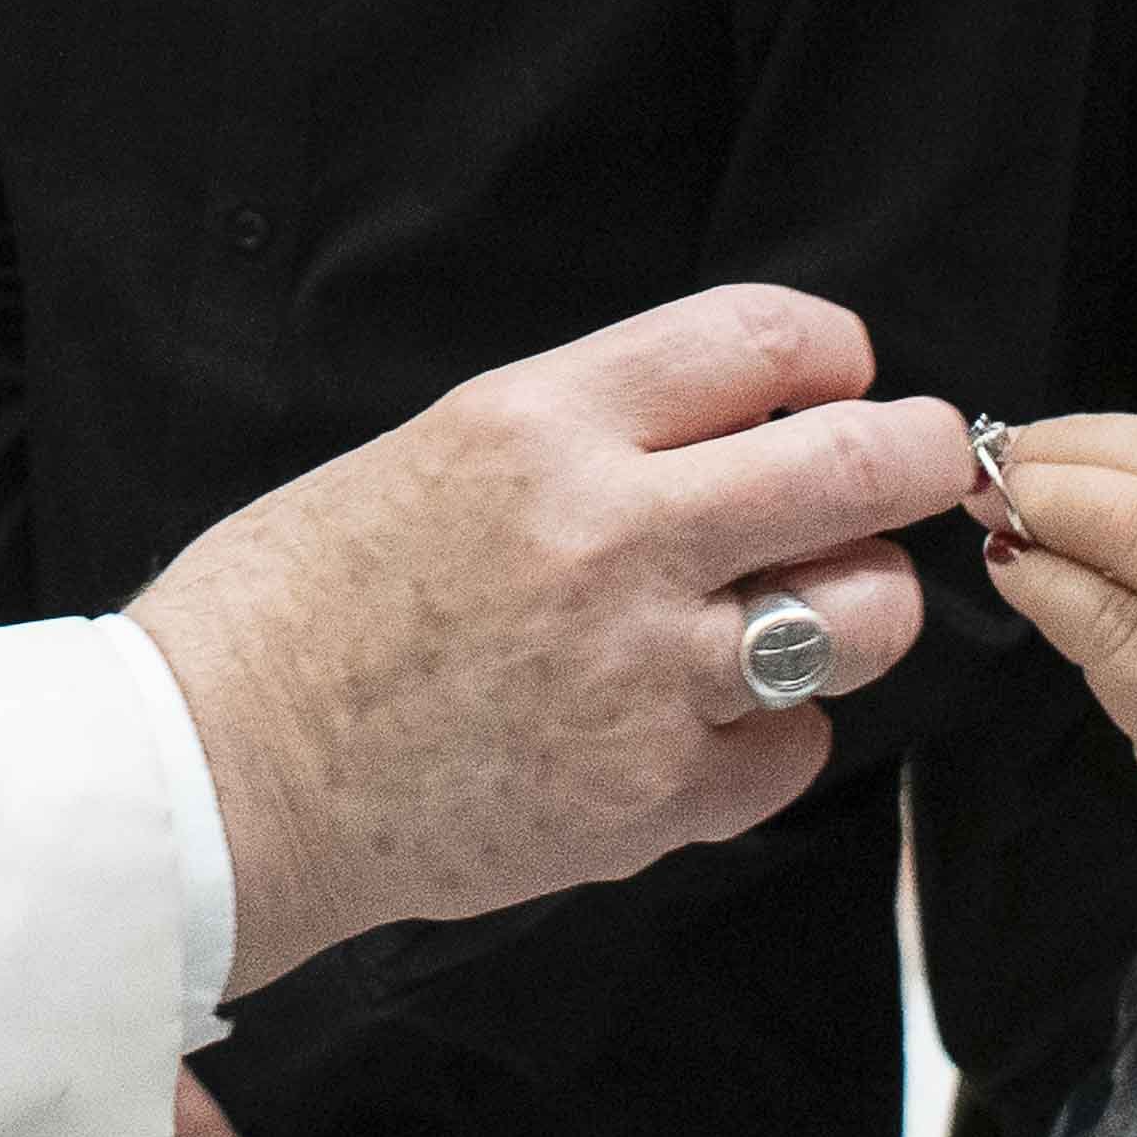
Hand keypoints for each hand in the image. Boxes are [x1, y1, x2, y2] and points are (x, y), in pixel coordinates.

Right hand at [128, 286, 973, 994]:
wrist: (213, 774)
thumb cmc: (294, 610)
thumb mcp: (429, 452)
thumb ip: (580, 435)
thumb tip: (720, 429)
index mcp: (539, 424)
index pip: (759, 338)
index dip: (833, 353)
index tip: (844, 376)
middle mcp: (610, 535)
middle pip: (856, 467)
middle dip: (919, 455)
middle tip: (923, 464)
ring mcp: (641, 673)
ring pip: (861, 617)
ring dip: (857, 607)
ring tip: (808, 613)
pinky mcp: (647, 798)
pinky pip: (791, 753)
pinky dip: (769, 740)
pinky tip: (704, 729)